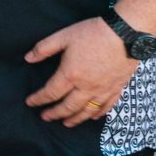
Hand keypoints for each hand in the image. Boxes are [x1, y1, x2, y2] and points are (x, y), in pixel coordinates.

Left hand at [24, 16, 141, 126]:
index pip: (50, 93)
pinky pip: (107, 106)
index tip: (30, 103)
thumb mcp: (63, 36)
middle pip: (68, 107)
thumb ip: (43, 48)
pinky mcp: (118, 87)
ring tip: (66, 123)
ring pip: (87, 110)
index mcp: (70, 74)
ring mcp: (104, 89)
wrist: (127, 32)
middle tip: (45, 117)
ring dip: (75, 119)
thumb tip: (27, 58)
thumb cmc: (94, 32)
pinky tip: (93, 117)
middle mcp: (86, 86)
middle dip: (55, 114)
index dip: (38, 99)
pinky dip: (98, 113)